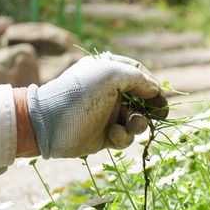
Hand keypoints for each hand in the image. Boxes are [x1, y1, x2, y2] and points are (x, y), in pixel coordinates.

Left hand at [26, 53, 168, 158]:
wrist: (48, 125)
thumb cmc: (79, 94)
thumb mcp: (109, 74)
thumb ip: (138, 78)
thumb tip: (155, 89)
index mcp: (108, 72)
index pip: (139, 74)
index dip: (152, 85)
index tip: (160, 96)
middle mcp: (110, 92)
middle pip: (143, 100)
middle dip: (151, 107)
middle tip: (159, 115)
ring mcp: (108, 114)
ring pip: (137, 120)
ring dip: (138, 124)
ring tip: (130, 125)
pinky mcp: (106, 135)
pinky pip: (125, 137)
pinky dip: (122, 137)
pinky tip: (111, 134)